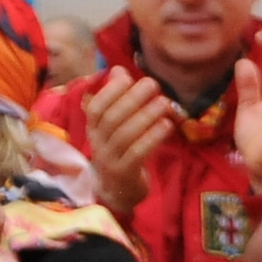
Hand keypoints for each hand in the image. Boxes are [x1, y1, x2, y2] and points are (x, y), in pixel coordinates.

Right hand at [81, 69, 174, 218]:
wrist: (116, 192)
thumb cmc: (119, 151)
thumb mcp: (113, 126)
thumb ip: (116, 98)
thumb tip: (119, 70)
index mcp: (94, 128)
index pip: (95, 108)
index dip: (109, 91)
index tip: (127, 76)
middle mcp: (98, 143)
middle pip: (111, 119)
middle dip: (132, 98)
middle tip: (153, 84)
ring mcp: (110, 159)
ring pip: (125, 135)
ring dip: (146, 116)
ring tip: (165, 102)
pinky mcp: (124, 173)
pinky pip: (138, 153)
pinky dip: (153, 138)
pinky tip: (167, 125)